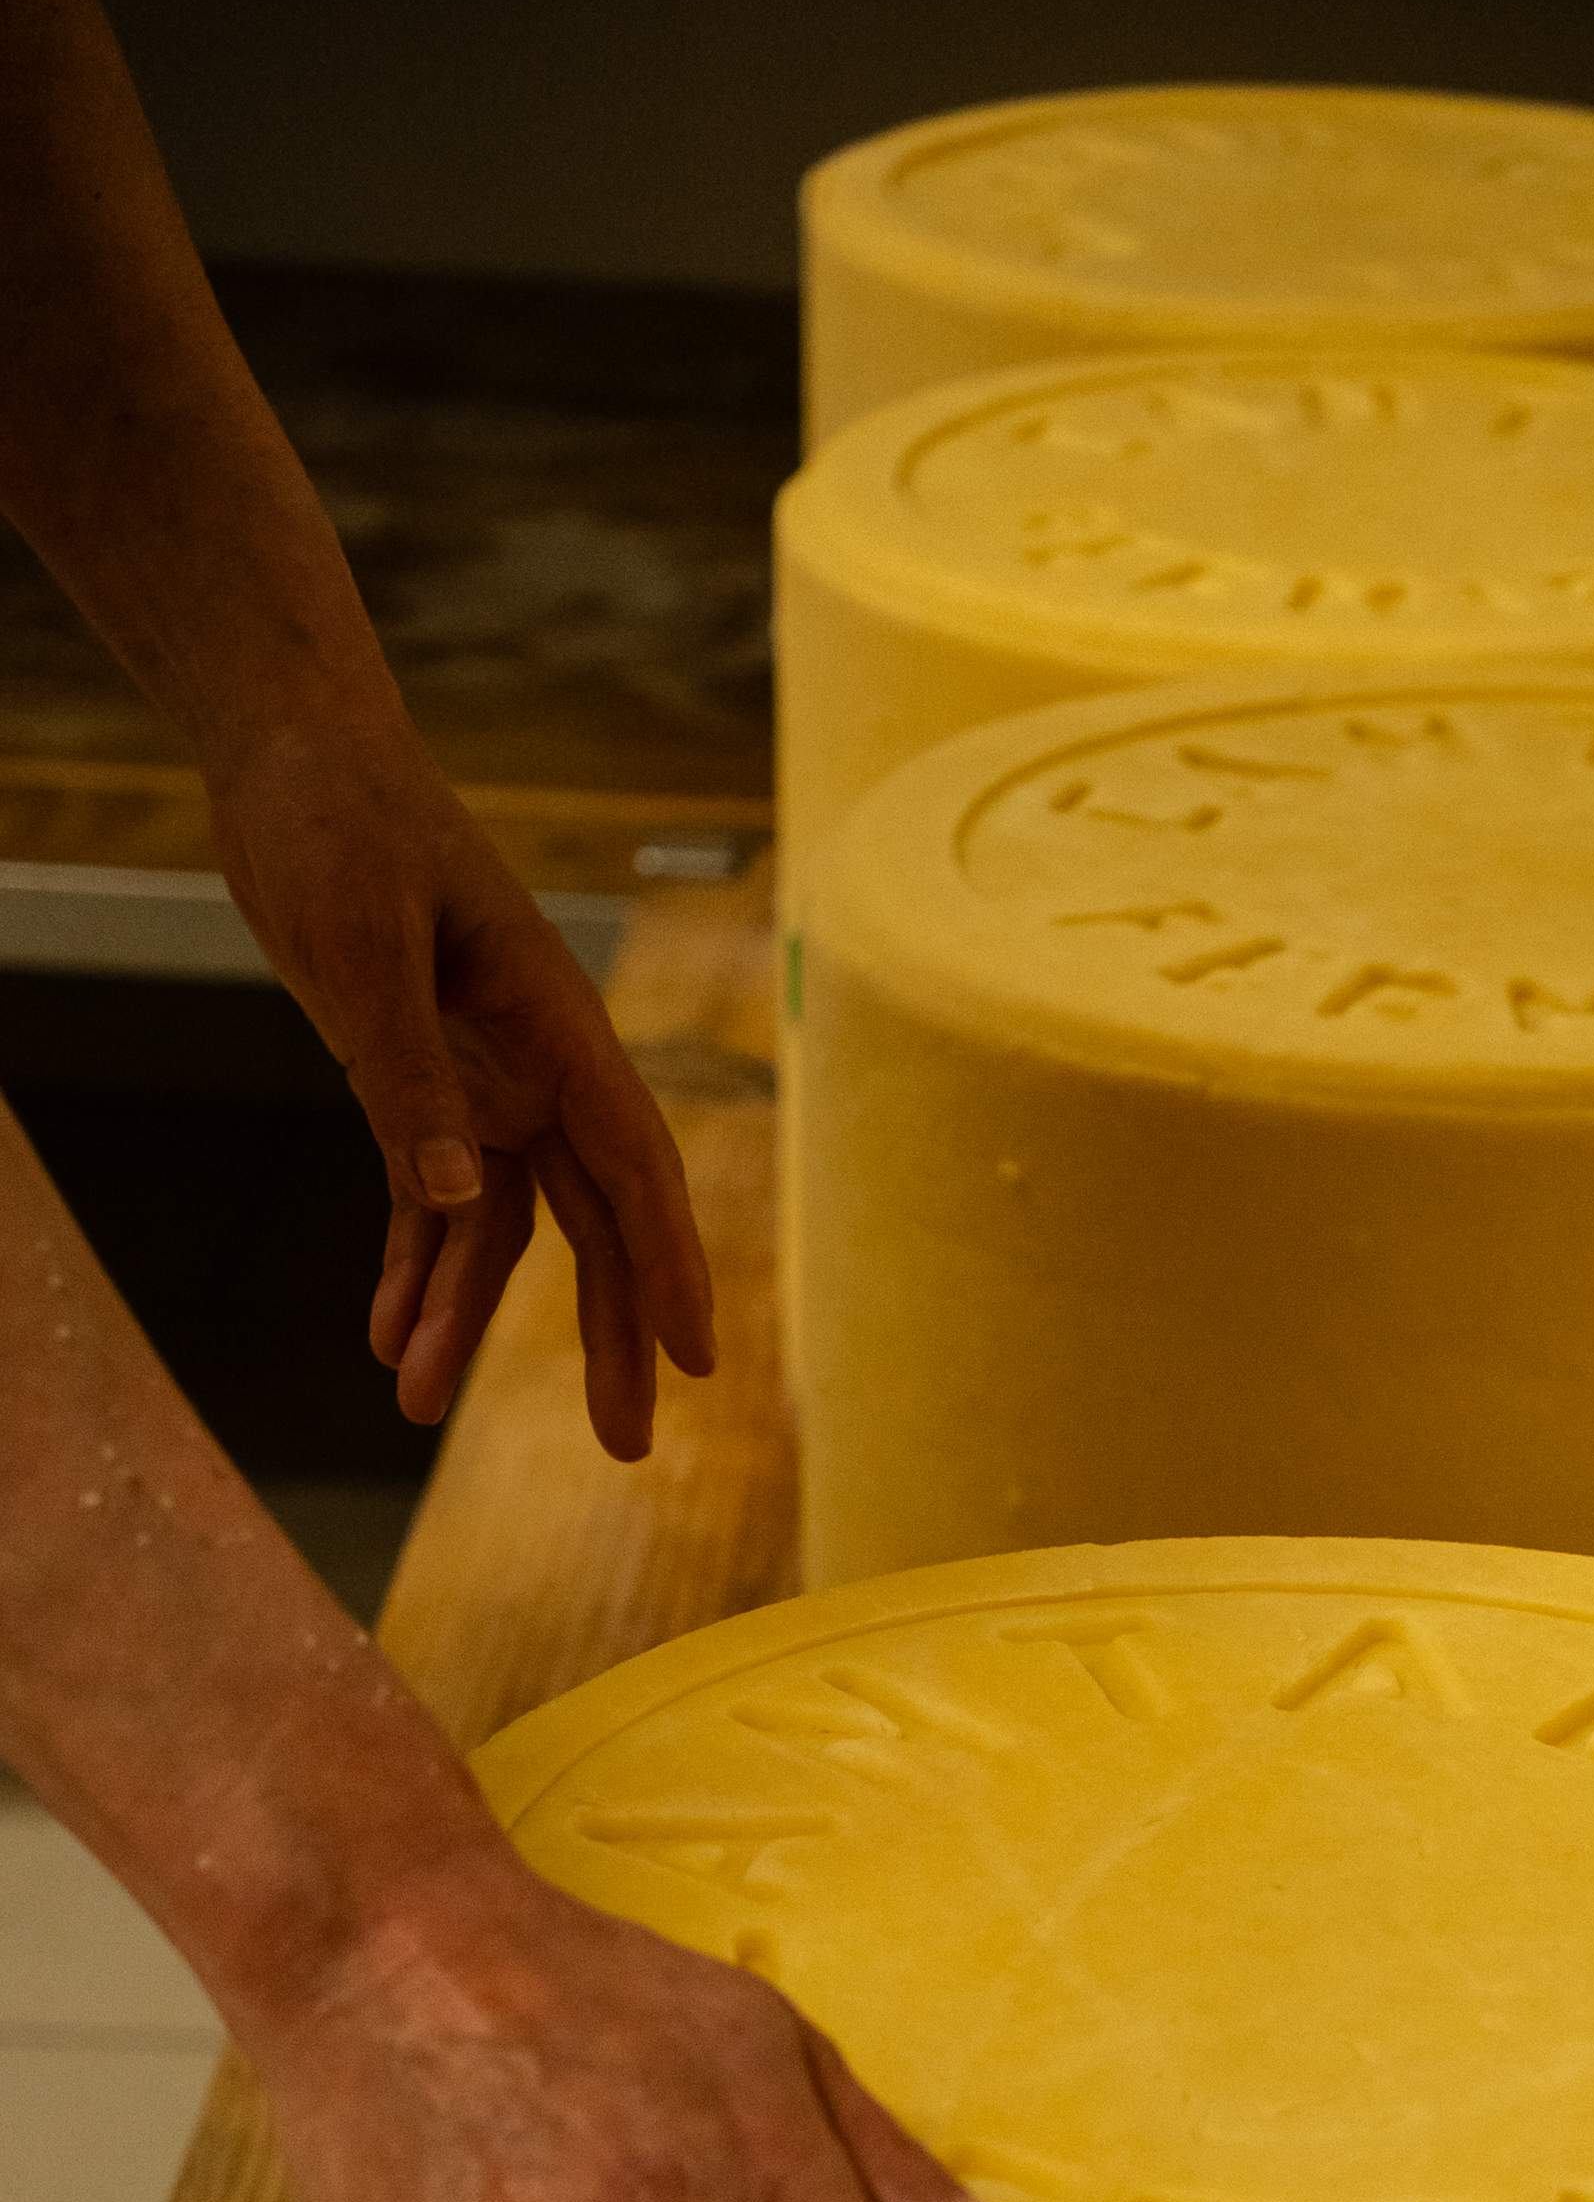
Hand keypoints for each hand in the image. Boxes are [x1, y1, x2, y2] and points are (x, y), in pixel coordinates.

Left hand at [207, 717, 716, 1461]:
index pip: (633, 1167)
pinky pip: (429, 1202)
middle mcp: (538, 1066)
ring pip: (501, 1231)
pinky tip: (384, 1336)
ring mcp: (483, 1080)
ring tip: (417, 1406)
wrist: (288, 756)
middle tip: (624, 1445)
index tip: (696, 1359)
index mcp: (555, 1024)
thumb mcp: (361, 947)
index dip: (669, 1267)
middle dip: (608, 1335)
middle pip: (595, 1224)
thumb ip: (407, 1078)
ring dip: (466, 1318)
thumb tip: (458, 1204)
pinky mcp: (420, 1084)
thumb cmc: (338, 824)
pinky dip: (410, 1267)